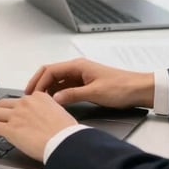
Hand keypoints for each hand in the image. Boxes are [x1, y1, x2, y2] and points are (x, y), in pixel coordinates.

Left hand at [0, 93, 77, 160]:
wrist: (67, 143)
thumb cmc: (68, 133)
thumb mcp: (60, 113)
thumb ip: (48, 110)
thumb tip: (43, 118)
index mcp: (38, 97)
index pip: (19, 100)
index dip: (13, 108)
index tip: (11, 115)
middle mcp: (25, 103)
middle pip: (2, 104)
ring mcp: (16, 115)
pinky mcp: (11, 129)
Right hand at [26, 59, 154, 108]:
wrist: (140, 89)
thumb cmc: (121, 88)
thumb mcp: (95, 93)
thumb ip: (72, 95)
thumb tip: (54, 99)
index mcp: (77, 66)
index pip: (50, 71)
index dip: (38, 82)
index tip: (31, 95)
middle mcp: (77, 68)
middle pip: (50, 73)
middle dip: (38, 84)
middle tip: (29, 97)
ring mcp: (81, 75)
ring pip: (57, 80)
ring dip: (47, 89)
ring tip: (40, 102)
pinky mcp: (85, 83)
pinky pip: (66, 86)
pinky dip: (57, 92)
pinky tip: (55, 102)